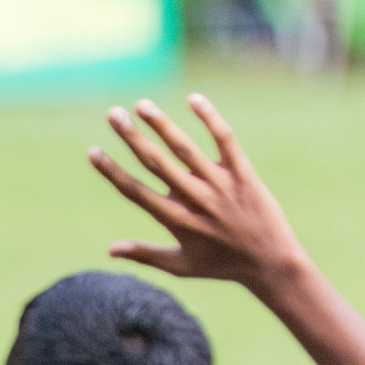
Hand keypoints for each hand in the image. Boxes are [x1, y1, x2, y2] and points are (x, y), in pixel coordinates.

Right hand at [90, 94, 308, 293]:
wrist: (272, 263)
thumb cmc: (221, 265)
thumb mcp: (181, 265)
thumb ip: (144, 254)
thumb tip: (109, 249)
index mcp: (176, 221)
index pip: (136, 191)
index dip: (112, 171)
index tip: (93, 152)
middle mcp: (195, 200)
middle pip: (156, 162)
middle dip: (131, 137)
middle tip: (112, 114)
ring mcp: (220, 185)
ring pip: (185, 148)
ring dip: (161, 124)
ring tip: (141, 105)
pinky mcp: (243, 174)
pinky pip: (225, 140)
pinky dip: (210, 119)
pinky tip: (193, 99)